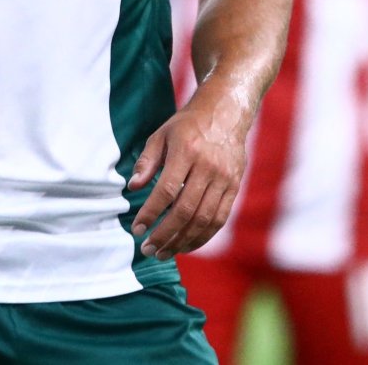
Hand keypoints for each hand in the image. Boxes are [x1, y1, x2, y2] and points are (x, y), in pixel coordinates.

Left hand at [126, 94, 247, 260]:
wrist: (226, 113)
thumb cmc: (187, 125)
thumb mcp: (161, 134)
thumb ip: (146, 161)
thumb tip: (133, 187)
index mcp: (187, 151)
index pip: (167, 190)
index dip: (150, 213)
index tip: (137, 229)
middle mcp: (208, 167)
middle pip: (186, 210)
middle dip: (165, 235)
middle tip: (148, 250)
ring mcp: (224, 179)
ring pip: (204, 220)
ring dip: (182, 241)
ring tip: (164, 253)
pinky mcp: (234, 187)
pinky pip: (219, 219)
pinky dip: (202, 237)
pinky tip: (186, 245)